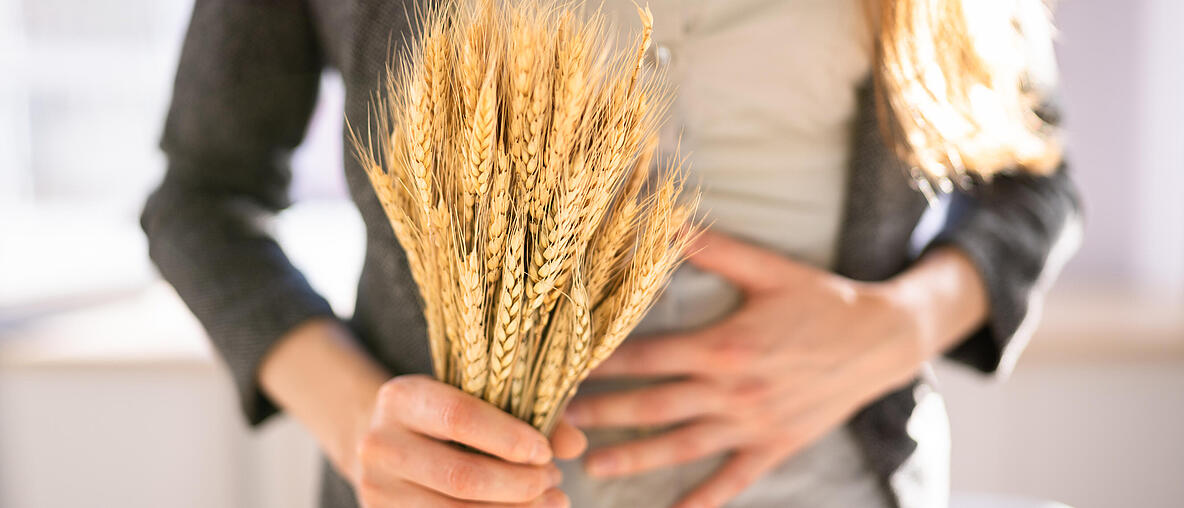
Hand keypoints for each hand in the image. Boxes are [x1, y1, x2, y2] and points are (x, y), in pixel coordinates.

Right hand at [352, 374, 587, 506]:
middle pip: (461, 476)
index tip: (546, 452)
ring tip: (550, 501)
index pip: (459, 417)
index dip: (508, 438)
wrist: (387, 447)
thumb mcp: (477, 402)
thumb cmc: (445, 420)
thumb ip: (528, 414)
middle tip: (554, 481)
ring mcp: (376, 490)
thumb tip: (576, 445)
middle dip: (519, 484)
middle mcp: (378, 443)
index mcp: (400, 398)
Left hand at [564, 231, 963, 507]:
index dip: (604, 362)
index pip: (649, 355)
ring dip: (636, 460)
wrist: (883, 340)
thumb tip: (663, 218)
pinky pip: (731, 480)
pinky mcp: (774, 446)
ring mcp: (753, 423)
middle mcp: (734, 389)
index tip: (564, 366)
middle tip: (558, 422)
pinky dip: (702, 500)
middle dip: (604, 414)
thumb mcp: (767, 269)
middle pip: (654, 405)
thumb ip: (711, 247)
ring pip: (682, 447)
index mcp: (725, 344)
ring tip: (594, 468)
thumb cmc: (820, 300)